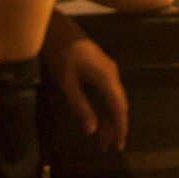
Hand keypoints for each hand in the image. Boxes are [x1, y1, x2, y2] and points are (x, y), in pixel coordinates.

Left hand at [46, 34, 127, 152]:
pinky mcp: (102, 67)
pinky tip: (99, 116)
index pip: (119, 109)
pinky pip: (110, 92)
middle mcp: (113, 74)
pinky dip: (106, 107)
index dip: (120, 129)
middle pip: (120, 105)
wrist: (58, 30)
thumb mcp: (67, 85)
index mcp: (107, 78)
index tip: (117, 146)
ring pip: (115, 99)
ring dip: (110, 118)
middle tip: (107, 147)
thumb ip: (81, 107)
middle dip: (115, 127)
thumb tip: (92, 130)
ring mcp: (109, 69)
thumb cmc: (61, 55)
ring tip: (101, 138)